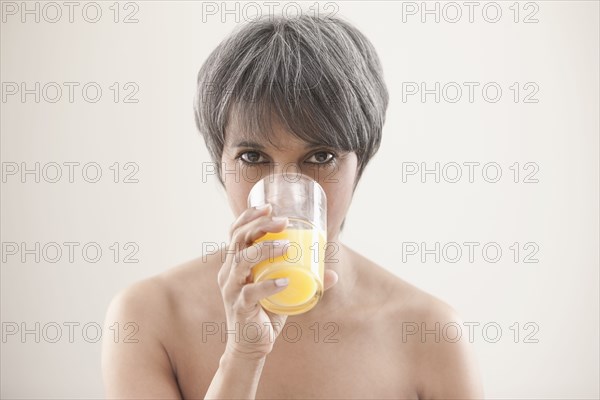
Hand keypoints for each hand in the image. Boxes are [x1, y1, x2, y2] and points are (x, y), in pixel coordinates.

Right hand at [217, 204, 336, 359]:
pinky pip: (251, 292)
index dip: (249, 216)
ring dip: (264, 250)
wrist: (252, 345)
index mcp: (235, 263)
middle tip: (283, 221)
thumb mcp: (284, 291)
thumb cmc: (265, 312)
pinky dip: (269, 285)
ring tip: (287, 247)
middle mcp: (229, 272)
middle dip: (259, 225)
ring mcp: (232, 290)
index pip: (235, 232)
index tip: (269, 205)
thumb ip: (304, 280)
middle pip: (238, 240)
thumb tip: (333, 274)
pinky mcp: (239, 307)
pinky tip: (284, 281)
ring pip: (242, 261)